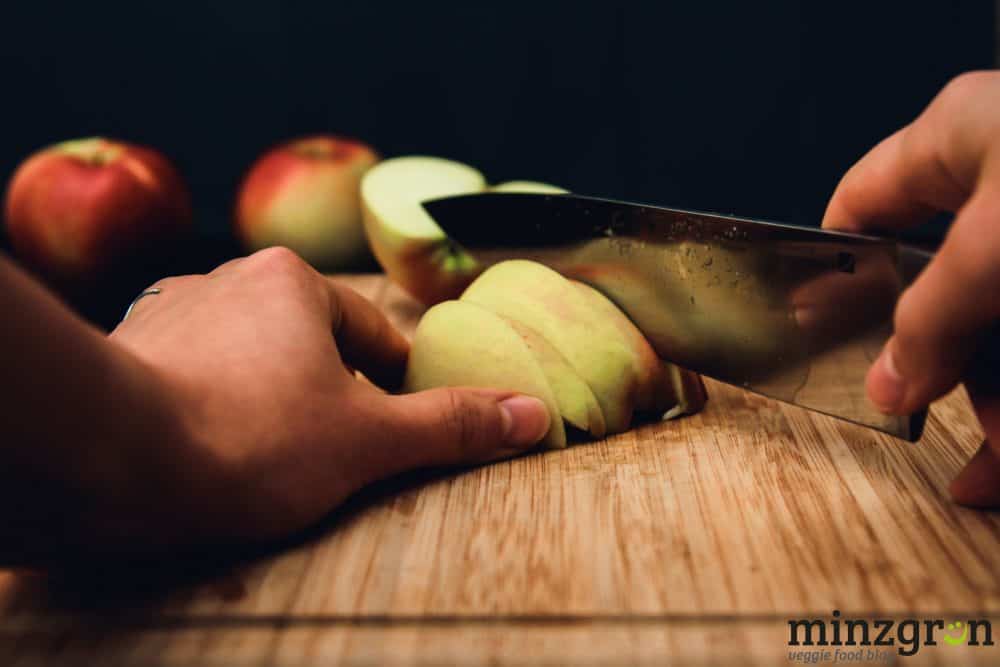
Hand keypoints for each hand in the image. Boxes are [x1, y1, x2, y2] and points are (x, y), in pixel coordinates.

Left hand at [107, 247, 548, 552]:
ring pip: (245, 355)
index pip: (368, 334)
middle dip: (322, 393)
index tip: (389, 425)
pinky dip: (208, 402)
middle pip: (304, 342)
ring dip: (264, 395)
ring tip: (263, 454)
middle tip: (324, 452)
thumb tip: (531, 416)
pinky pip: (190, 372)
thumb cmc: (252, 440)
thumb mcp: (367, 440)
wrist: (110, 459)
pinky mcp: (124, 350)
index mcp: (293, 282)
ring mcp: (167, 312)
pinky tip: (207, 446)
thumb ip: (450, 425)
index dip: (390, 385)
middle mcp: (226, 278)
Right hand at [822, 71, 999, 506]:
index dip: (834, 263)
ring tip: (992, 470)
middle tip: (920, 417)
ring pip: (998, 332)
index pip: (863, 202)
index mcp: (959, 142)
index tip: (818, 327)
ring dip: (994, 405)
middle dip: (936, 368)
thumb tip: (885, 382)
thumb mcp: (992, 247)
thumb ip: (928, 319)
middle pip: (939, 290)